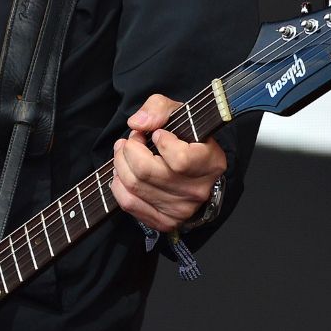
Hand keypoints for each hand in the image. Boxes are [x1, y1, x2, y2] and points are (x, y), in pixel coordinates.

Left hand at [110, 94, 226, 232]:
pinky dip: (119, 185)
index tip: (158, 134)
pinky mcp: (165, 221)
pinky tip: (123, 173)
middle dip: (129, 150)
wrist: (194, 168)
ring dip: (120, 164)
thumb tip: (138, 124)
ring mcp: (182, 209)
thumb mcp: (178, 112)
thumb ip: (158, 109)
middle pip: (146, 172)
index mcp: (211, 163)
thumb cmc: (186, 138)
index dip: (161, 142)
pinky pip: (129, 204)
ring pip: (134, 186)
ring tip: (125, 152)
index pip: (179, 159)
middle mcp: (198, 190)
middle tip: (131, 140)